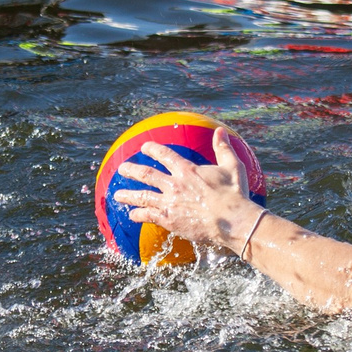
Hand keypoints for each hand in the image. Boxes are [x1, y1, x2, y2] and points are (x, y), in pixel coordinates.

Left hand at [111, 129, 261, 254]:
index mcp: (187, 170)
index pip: (164, 155)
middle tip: (121, 169)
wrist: (232, 220)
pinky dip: (138, 215)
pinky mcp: (170, 220)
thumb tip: (220, 131)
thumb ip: (223, 148)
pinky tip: (131, 215)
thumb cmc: (234, 194)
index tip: (144, 147)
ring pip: (142, 196)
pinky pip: (148, 216)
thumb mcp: (232, 167)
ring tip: (116, 195)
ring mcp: (170, 203)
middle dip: (131, 170)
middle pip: (146, 175)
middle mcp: (174, 184)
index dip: (152, 149)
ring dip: (128, 195)